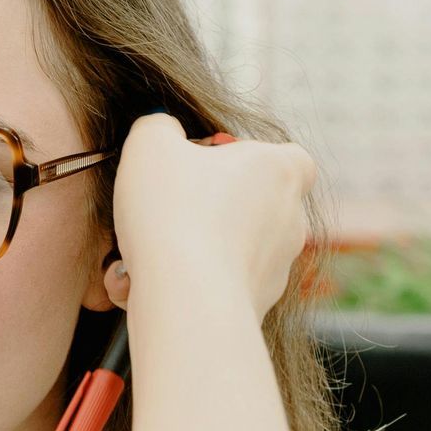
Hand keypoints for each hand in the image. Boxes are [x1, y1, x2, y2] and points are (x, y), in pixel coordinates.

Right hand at [101, 113, 316, 322]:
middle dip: (207, 208)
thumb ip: (158, 126)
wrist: (186, 298)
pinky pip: (216, 285)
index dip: (244, 157)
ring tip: (139, 257)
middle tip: (164, 211)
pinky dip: (185, 283)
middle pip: (250, 203)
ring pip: (228, 248)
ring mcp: (278, 265)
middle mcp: (291, 218)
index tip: (202, 165)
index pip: (285, 155)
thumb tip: (162, 130)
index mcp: (280, 170)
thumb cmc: (173, 212)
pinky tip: (144, 286)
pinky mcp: (257, 304)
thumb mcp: (149, 144)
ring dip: (187, 248)